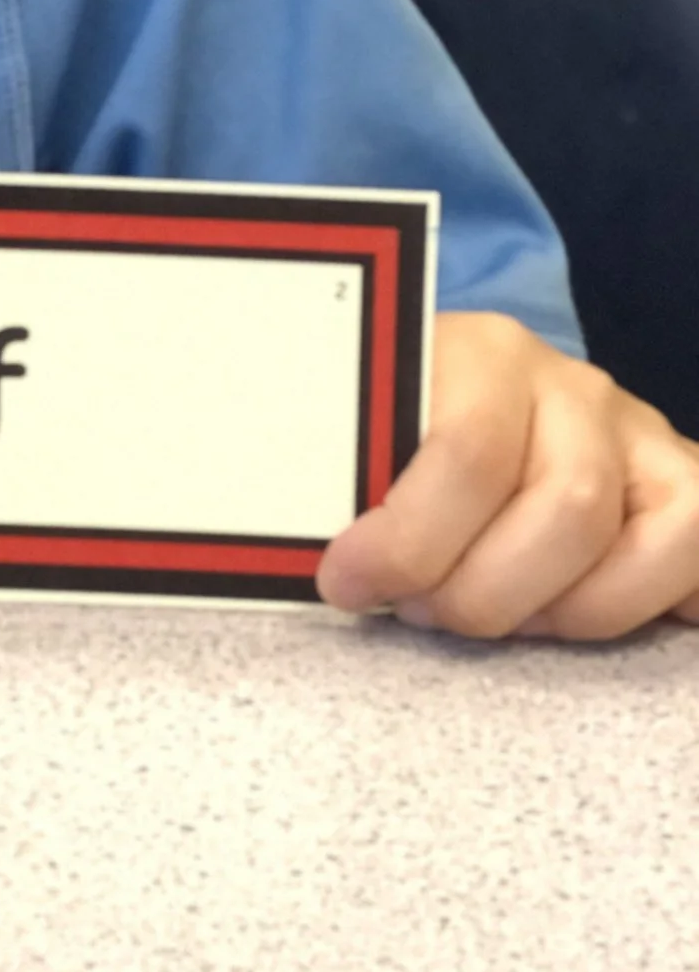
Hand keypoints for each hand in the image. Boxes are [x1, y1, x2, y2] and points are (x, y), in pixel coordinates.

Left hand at [318, 312, 698, 639]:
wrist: (478, 414)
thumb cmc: (403, 438)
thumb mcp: (365, 435)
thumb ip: (344, 476)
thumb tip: (310, 546)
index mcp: (484, 353)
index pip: (468, 448)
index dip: (410, 537)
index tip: (347, 584)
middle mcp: (573, 385)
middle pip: (564, 507)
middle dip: (482, 589)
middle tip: (423, 612)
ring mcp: (638, 435)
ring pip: (625, 542)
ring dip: (550, 609)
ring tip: (491, 618)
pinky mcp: (684, 486)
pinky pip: (694, 554)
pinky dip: (636, 605)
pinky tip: (567, 618)